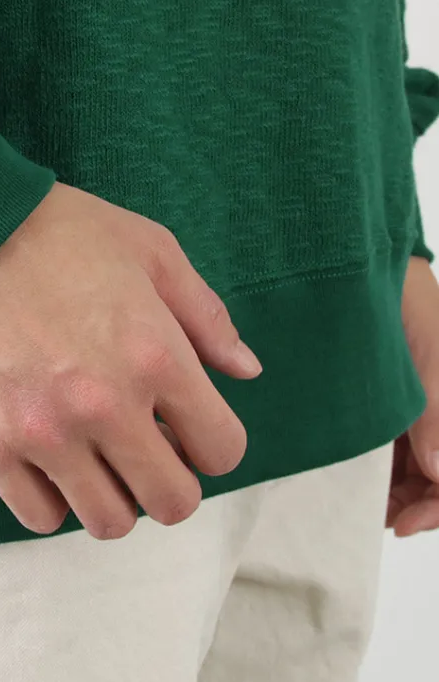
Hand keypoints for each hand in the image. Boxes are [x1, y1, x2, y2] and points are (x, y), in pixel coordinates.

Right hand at [0, 181, 261, 540]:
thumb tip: (246, 371)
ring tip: (96, 455)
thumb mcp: (150, 250)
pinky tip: (49, 459)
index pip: (222, 450)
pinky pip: (38, 516)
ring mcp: (43, 432)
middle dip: (171, 480)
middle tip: (146, 447)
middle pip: (172, 503)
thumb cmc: (60, 232)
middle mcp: (105, 407)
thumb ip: (206, 315)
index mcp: (156, 356)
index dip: (213, 441)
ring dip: (114, 495)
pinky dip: (53, 498)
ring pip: (108, 521)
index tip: (187, 425)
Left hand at [387, 256, 438, 535]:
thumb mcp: (428, 358)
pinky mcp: (390, 397)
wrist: (364, 260)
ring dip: (396, 489)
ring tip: (359, 500)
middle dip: (415, 504)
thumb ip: (436, 415)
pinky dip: (379, 465)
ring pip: (417, 466)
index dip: (437, 507)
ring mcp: (418, 405)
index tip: (400, 523)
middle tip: (374, 516)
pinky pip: (392, 443)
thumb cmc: (407, 301)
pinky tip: (352, 474)